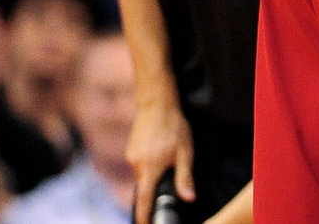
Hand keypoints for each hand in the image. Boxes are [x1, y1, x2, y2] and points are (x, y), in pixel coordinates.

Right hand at [126, 101, 193, 223]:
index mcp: (150, 168)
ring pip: (143, 174)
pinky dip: (149, 164)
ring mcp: (131, 157)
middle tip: (170, 172)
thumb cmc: (175, 128)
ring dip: (154, 172)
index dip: (143, 215)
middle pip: (145, 186)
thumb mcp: (185, 153)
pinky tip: (159, 149)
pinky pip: (140, 164)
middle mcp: (136, 164)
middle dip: (156, 186)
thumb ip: (185, 177)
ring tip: (167, 155)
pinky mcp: (130, 150)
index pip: (143, 199)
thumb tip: (188, 198)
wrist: (158, 105)